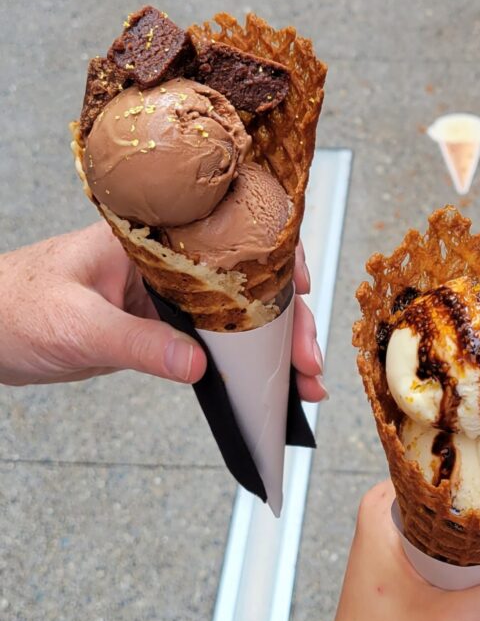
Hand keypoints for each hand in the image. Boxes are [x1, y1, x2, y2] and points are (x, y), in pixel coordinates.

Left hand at [0, 223, 325, 396]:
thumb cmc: (13, 307)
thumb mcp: (76, 325)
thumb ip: (137, 345)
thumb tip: (197, 366)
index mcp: (148, 237)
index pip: (225, 232)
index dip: (273, 254)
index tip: (301, 287)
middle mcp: (166, 262)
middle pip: (244, 283)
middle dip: (286, 321)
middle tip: (309, 361)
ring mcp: (166, 297)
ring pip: (235, 317)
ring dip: (272, 350)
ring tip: (303, 384)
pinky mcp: (160, 329)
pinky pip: (213, 343)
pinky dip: (242, 367)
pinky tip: (265, 388)